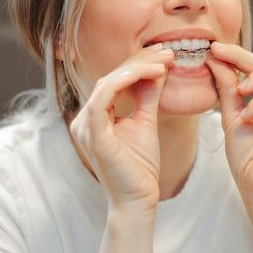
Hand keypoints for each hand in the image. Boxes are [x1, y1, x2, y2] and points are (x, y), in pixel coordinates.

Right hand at [68, 44, 173, 213]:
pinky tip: (151, 73)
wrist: (139, 200)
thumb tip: (158, 69)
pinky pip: (103, 98)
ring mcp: (86, 126)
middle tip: (168, 52)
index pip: (115, 81)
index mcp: (95, 116)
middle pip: (111, 78)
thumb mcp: (147, 122)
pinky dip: (126, 81)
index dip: (139, 65)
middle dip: (141, 62)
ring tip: (165, 61)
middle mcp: (84, 119)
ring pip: (108, 83)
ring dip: (138, 68)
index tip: (166, 55)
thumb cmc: (141, 168)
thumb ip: (148, 96)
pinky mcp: (93, 134)